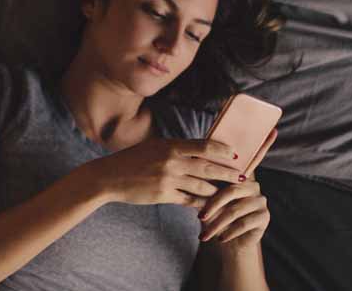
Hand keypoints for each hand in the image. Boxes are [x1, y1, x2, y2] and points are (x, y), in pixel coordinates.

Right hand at [81, 138, 244, 208]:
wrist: (109, 177)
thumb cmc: (132, 160)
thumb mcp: (154, 147)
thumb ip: (176, 148)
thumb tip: (199, 148)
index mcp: (171, 145)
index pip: (204, 146)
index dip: (222, 150)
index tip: (234, 154)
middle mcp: (172, 161)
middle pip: (208, 167)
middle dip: (228, 173)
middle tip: (242, 177)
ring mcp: (168, 179)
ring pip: (201, 186)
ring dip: (217, 190)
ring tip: (230, 193)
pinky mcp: (163, 195)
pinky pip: (188, 199)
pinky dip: (200, 203)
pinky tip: (210, 206)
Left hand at [196, 175, 268, 247]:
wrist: (231, 241)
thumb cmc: (217, 218)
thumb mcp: (207, 205)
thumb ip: (202, 194)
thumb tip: (189, 187)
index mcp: (239, 177)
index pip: (223, 179)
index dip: (208, 189)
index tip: (193, 198)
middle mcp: (253, 186)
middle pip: (231, 192)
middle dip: (213, 207)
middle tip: (200, 218)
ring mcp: (261, 201)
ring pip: (235, 211)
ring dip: (218, 225)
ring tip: (205, 235)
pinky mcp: (265, 216)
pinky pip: (244, 223)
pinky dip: (230, 232)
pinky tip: (220, 239)